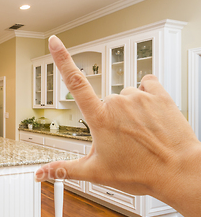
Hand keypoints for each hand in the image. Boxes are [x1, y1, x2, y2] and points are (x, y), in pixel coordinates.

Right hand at [36, 36, 200, 216]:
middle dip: (108, 118)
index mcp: (99, 118)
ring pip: (125, 97)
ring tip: (138, 134)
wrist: (178, 172)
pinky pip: (147, 85)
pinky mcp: (160, 95)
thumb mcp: (95, 173)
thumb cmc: (140, 173)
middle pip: (104, 102)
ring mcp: (139, 97)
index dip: (62, 59)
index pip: (74, 82)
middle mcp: (117, 102)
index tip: (54, 43)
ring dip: (128, 111)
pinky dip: (146, 96)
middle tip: (119, 141)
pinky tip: (150, 114)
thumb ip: (63, 169)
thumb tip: (39, 174)